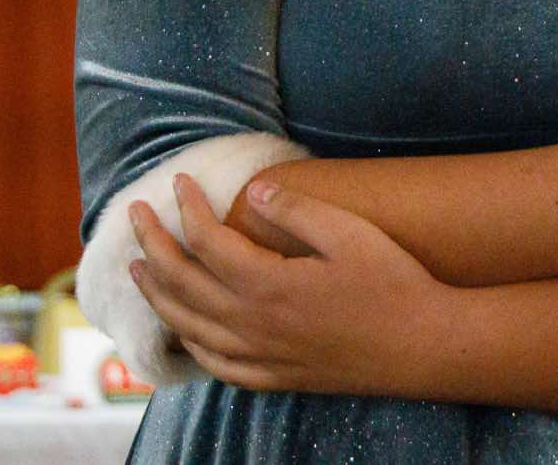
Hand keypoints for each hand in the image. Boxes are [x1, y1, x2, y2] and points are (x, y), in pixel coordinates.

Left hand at [130, 173, 448, 394]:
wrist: (423, 347)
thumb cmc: (393, 284)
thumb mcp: (350, 234)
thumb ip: (296, 210)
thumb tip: (254, 188)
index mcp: (267, 284)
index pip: (205, 241)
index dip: (185, 208)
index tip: (178, 181)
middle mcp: (252, 324)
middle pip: (181, 284)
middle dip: (151, 245)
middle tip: (134, 216)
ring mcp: (261, 356)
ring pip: (188, 326)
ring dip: (156, 294)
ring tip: (137, 270)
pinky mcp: (275, 377)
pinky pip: (215, 365)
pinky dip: (189, 345)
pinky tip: (184, 333)